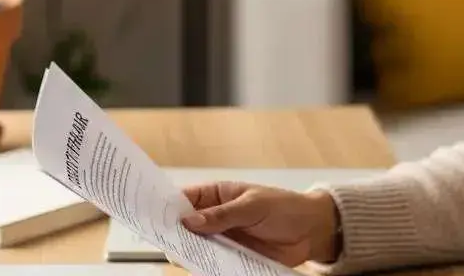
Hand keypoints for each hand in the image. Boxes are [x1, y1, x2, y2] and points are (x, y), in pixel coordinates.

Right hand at [178, 181, 340, 266]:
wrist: (311, 232)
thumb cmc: (284, 208)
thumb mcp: (253, 206)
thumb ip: (222, 215)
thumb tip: (190, 221)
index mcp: (217, 195)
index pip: (185, 198)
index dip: (167, 206)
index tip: (152, 215)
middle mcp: (215, 217)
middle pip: (185, 226)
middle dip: (174, 232)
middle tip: (165, 240)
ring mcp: (222, 239)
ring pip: (195, 247)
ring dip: (188, 252)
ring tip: (181, 256)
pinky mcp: (232, 258)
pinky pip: (212, 263)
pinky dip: (205, 266)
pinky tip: (199, 267)